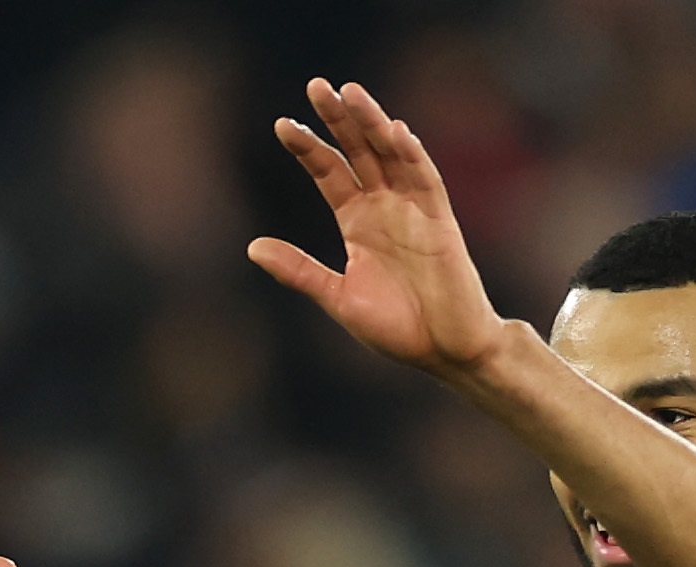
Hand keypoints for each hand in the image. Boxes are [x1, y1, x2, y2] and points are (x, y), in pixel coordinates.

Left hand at [246, 79, 508, 378]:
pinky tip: (394, 131)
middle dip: (338, 120)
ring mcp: (414, 210)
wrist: (443, 351)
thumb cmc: (396, 327)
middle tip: (316, 86)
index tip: (281, 125)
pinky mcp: (441, 222)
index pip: (329, 173)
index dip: (308, 148)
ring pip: (391, 155)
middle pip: (358, 152)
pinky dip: (412, 156)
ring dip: (373, 124)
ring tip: (350, 93)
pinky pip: (426, 181)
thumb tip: (252, 247)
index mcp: (358, 222)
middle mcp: (385, 207)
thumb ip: (299, 271)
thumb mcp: (338, 297)